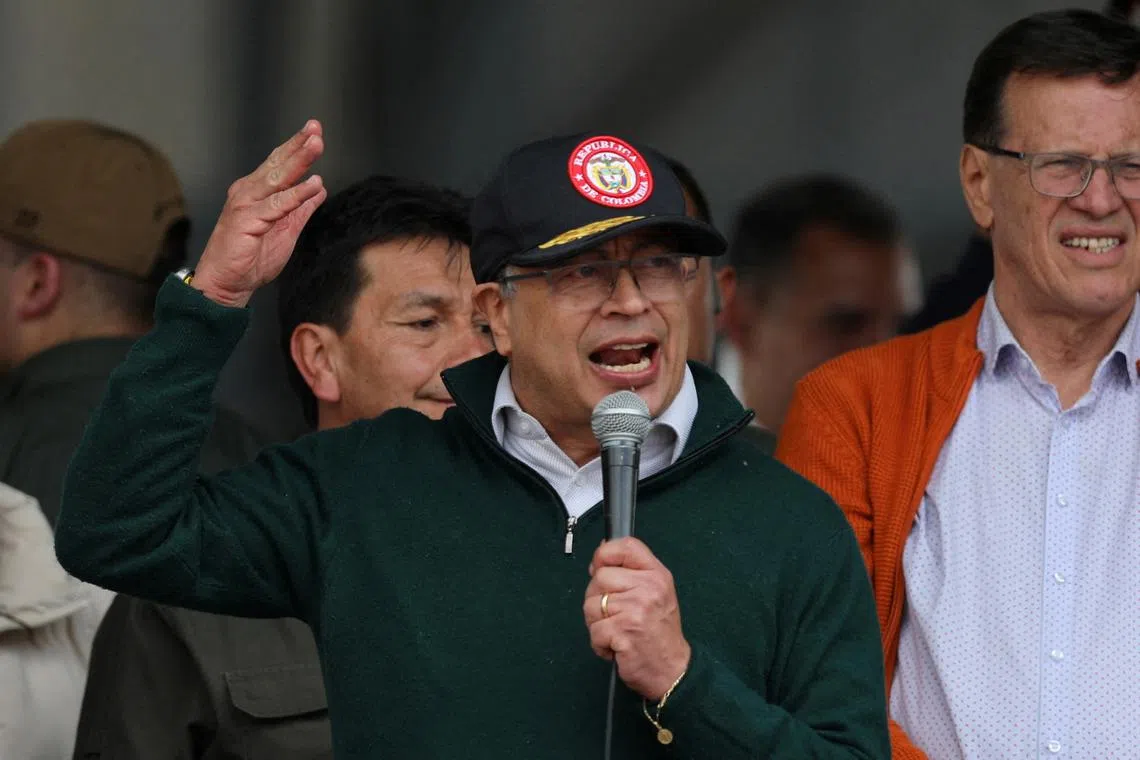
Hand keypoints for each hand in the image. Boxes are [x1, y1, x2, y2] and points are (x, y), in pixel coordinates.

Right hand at [192, 120, 327, 306]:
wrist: (226, 284)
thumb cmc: (251, 259)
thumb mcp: (285, 230)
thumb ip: (300, 209)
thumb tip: (319, 189)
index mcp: (256, 193)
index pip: (279, 165)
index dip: (297, 148)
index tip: (315, 132)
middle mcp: (248, 193)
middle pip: (277, 165)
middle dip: (298, 145)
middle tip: (315, 128)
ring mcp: (246, 205)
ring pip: (277, 179)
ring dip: (298, 161)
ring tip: (316, 145)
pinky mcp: (247, 221)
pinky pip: (276, 205)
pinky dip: (295, 195)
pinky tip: (313, 185)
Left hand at [583, 537, 690, 700]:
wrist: (672, 670)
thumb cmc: (659, 632)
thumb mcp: (655, 593)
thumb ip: (630, 574)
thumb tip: (598, 559)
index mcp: (657, 574)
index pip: (625, 546)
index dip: (605, 554)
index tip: (600, 568)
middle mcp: (649, 588)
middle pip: (600, 577)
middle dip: (598, 599)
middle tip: (616, 615)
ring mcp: (636, 609)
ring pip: (592, 604)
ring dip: (598, 623)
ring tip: (618, 631)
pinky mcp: (623, 632)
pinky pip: (594, 630)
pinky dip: (600, 643)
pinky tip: (617, 646)